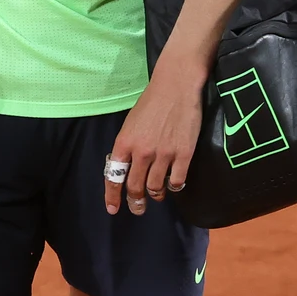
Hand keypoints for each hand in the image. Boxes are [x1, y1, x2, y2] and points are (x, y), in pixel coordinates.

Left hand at [105, 54, 206, 215]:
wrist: (176, 85)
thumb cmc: (152, 101)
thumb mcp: (131, 122)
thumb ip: (128, 145)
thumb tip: (128, 166)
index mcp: (124, 142)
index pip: (114, 176)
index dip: (112, 196)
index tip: (113, 209)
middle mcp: (141, 152)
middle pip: (135, 187)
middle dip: (135, 202)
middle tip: (138, 208)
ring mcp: (163, 154)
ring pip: (156, 187)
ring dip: (155, 195)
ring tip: (157, 195)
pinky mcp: (183, 154)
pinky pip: (177, 181)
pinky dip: (175, 187)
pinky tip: (174, 184)